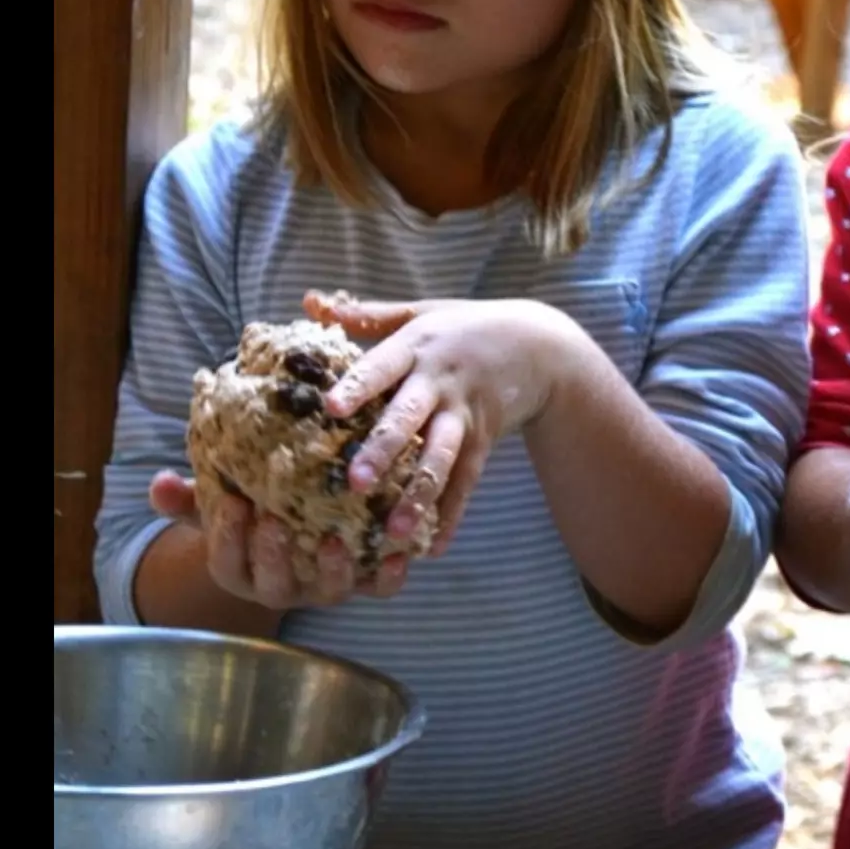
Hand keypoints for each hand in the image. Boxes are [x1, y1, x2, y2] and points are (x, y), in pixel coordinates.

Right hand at [149, 471, 408, 605]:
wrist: (298, 530)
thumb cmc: (253, 512)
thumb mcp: (218, 504)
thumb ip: (189, 499)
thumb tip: (159, 482)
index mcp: (242, 571)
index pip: (227, 563)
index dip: (227, 537)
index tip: (231, 501)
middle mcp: (283, 588)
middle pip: (273, 586)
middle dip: (273, 556)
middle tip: (274, 521)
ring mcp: (325, 587)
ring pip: (329, 592)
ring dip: (332, 570)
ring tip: (335, 539)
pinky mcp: (364, 582)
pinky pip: (379, 588)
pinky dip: (390, 576)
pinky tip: (400, 553)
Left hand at [303, 290, 572, 545]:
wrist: (539, 345)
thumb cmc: (465, 326)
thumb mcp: (419, 311)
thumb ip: (365, 314)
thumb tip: (309, 300)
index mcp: (418, 347)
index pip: (383, 367)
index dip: (359, 386)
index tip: (331, 408)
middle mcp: (441, 383)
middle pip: (410, 418)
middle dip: (384, 451)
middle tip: (355, 482)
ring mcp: (464, 415)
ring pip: (440, 459)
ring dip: (418, 495)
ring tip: (395, 531)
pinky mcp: (482, 442)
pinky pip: (466, 483)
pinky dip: (451, 515)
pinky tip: (432, 548)